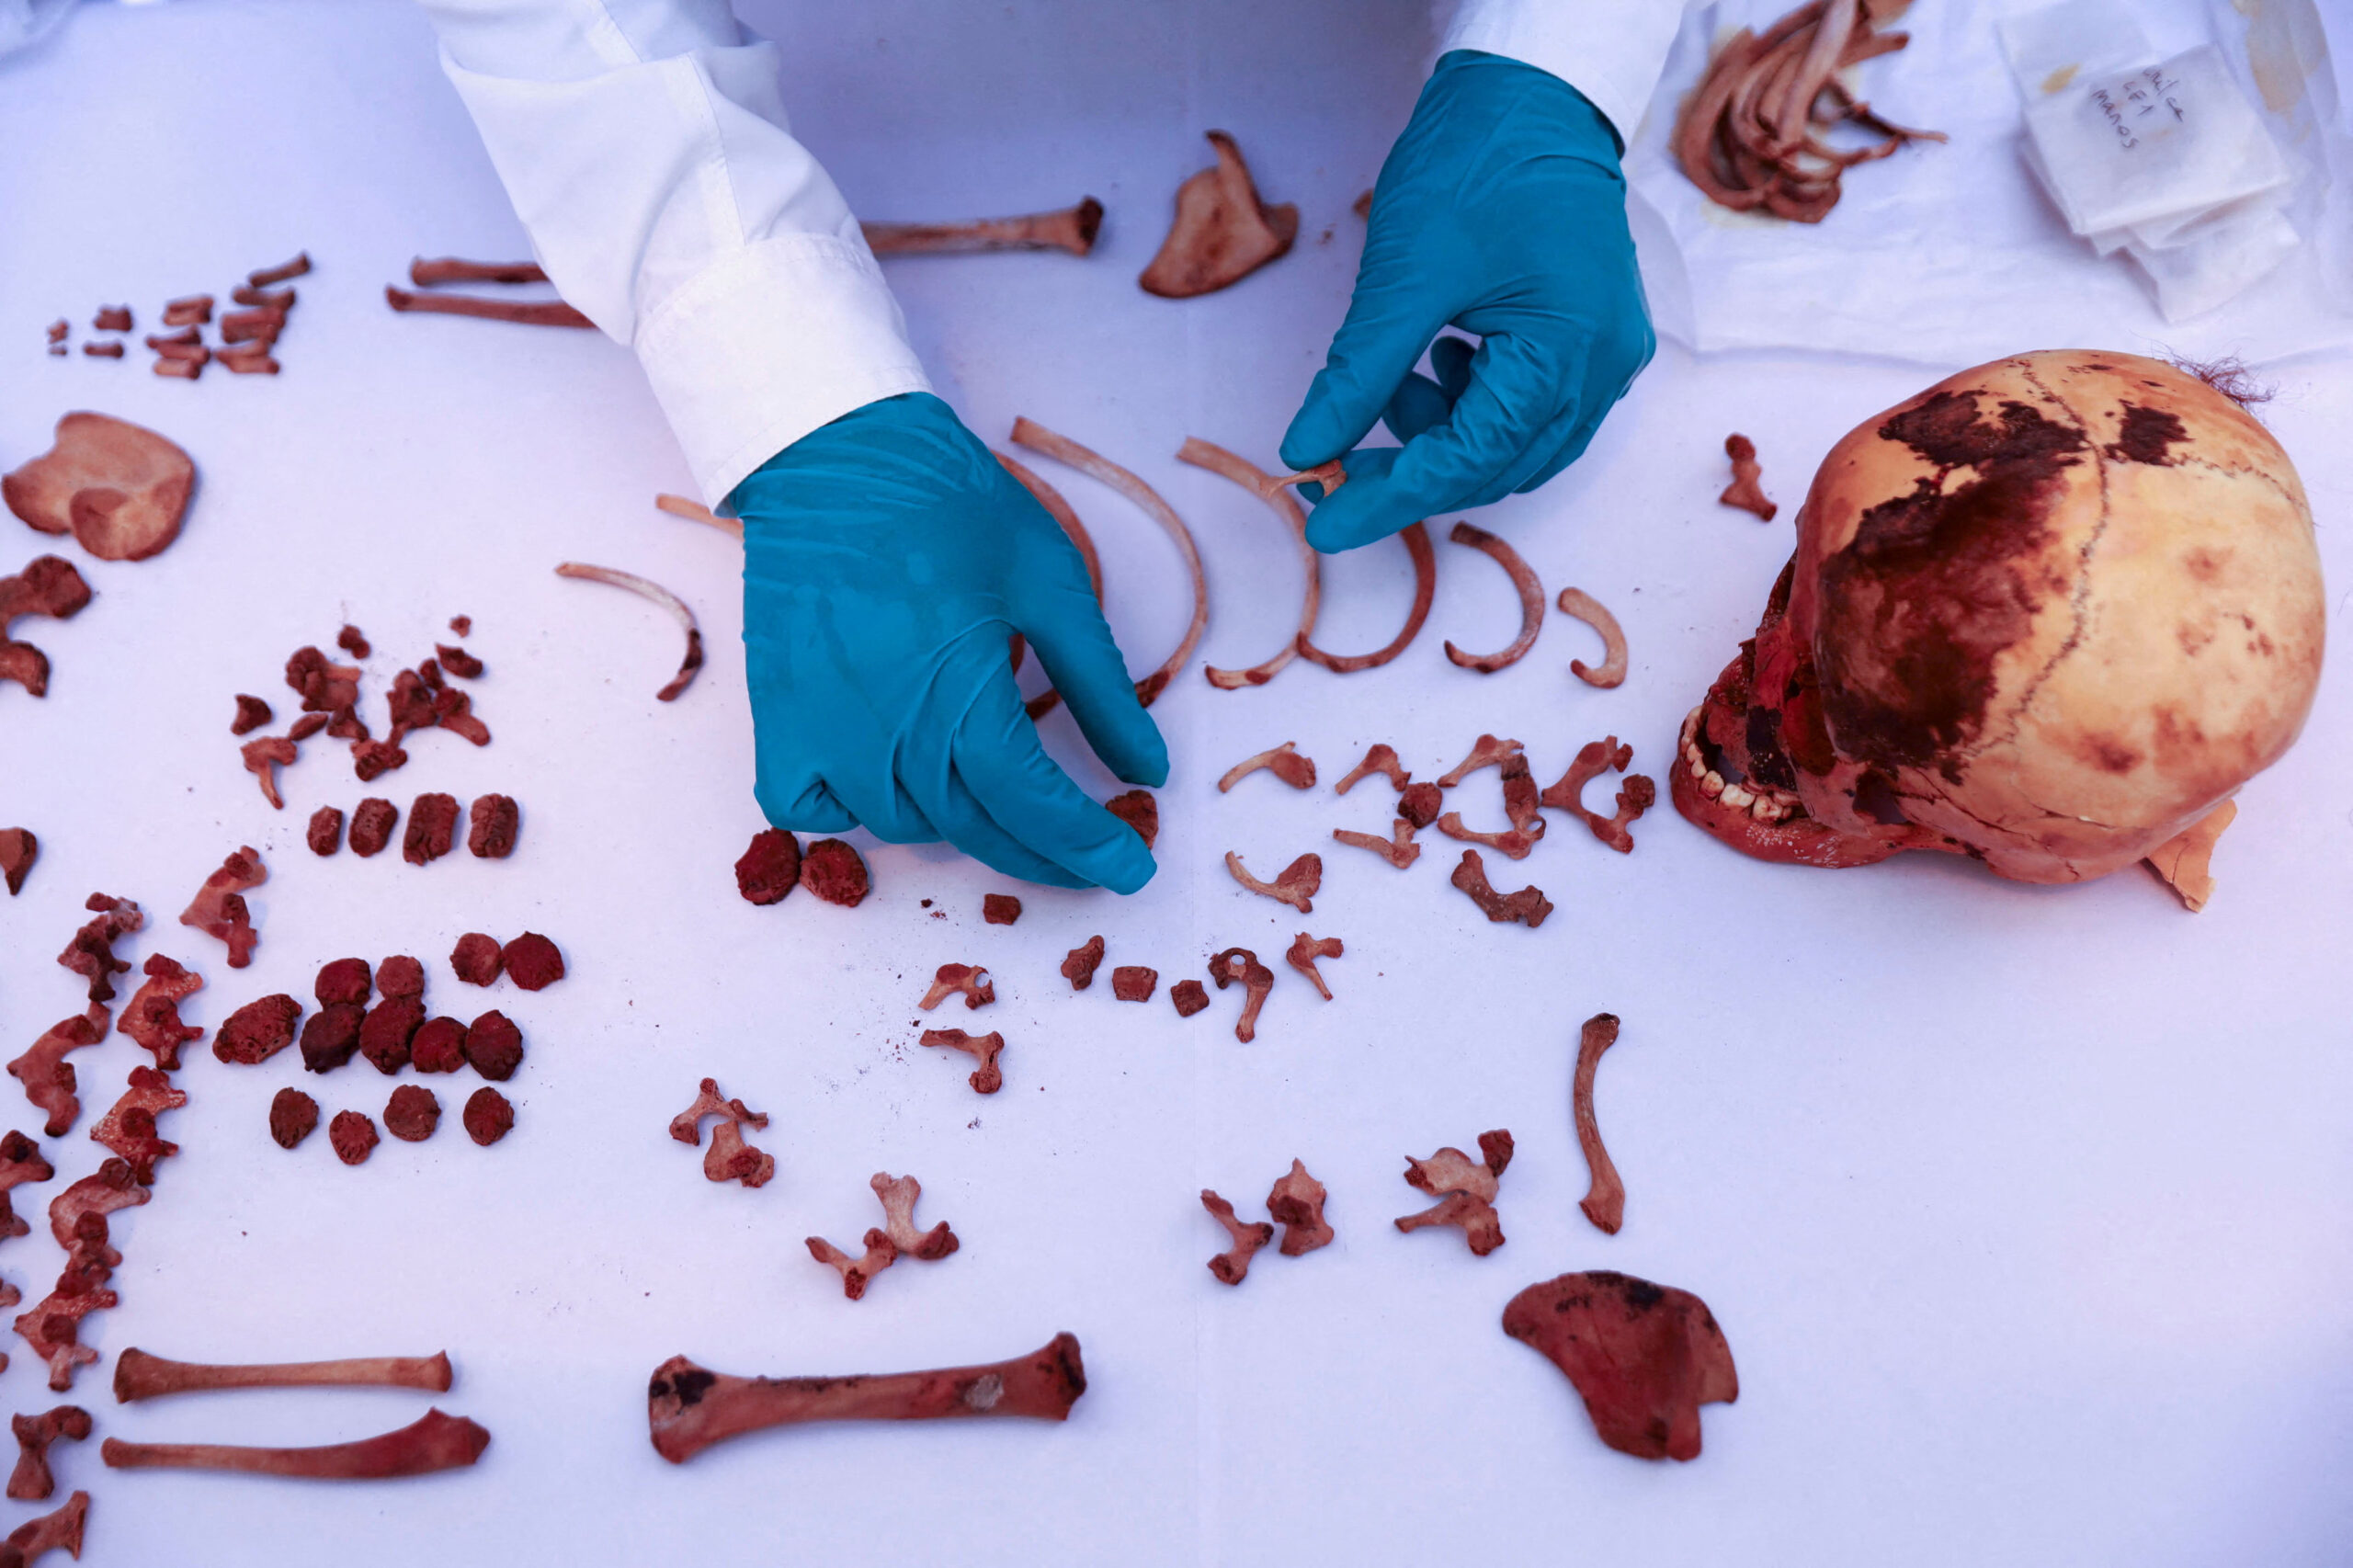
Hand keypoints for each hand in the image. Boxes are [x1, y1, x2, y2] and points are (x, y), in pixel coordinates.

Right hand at [733, 393, 1166, 890]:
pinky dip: (849, 813)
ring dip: (958, 825)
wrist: (834, 453)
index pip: (1032, 802)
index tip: (1131, 870)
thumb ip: (1099, 685)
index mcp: (959, 687)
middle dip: (1042, 851)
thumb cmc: (948, 506)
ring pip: (900, 824)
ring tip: (999, 796)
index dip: (1086, 845)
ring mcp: (820, 728)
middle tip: (1089, 854)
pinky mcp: (776, 717)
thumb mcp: (1049, 583)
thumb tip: (1149, 768)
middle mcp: (885, 724)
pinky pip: (807, 808)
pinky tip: (891, 785)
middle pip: (975, 826)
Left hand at [1281, 50, 1654, 551]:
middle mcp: (1603, 366)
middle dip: (1414, 472)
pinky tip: (1435, 361)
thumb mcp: (1404, 276)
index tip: (1323, 523)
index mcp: (1568, 351)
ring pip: (1514, 444)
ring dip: (1443, 435)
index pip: (1471, 460)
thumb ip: (1358, 376)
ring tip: (1394, 381)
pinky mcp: (1589, 337)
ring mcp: (1604, 353)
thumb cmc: (1476, 163)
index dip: (1392, 500)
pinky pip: (1528, 407)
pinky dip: (1470, 406)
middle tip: (1336, 469)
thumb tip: (1306, 450)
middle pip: (1499, 466)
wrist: (1530, 93)